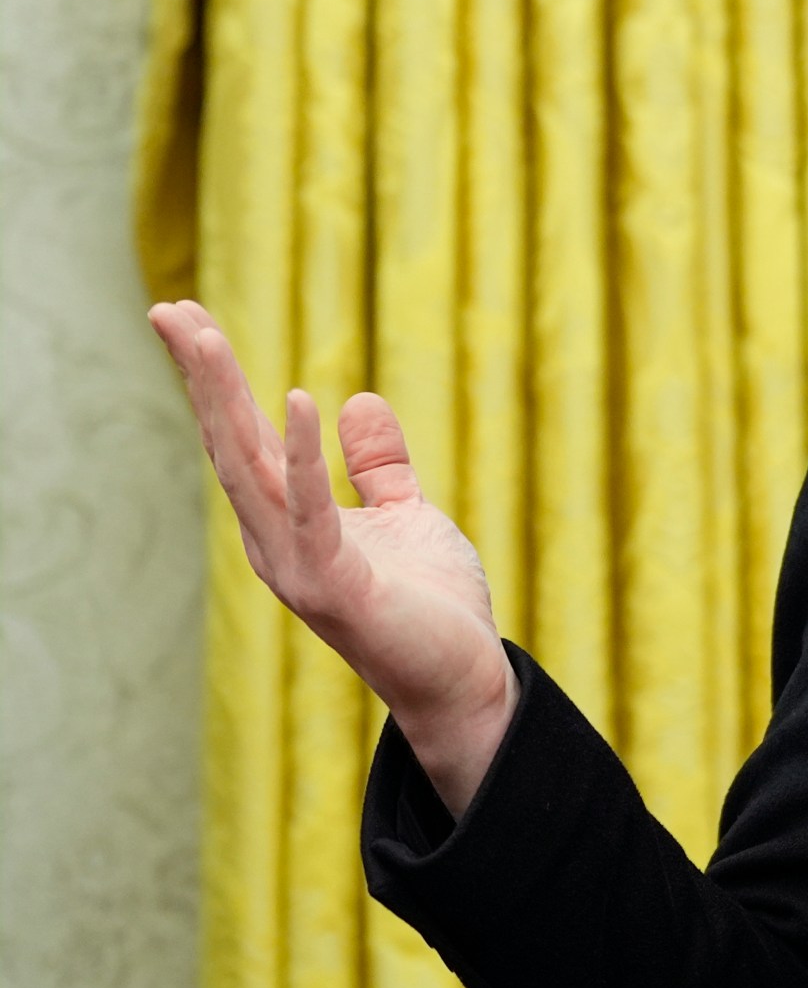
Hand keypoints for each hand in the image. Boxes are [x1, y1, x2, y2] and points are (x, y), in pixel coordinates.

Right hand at [148, 301, 517, 814]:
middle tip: (166, 308)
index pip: (243, 437)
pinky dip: (301, 455)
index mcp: (289, 521)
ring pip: (248, 469)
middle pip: (228, 443)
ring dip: (224, 401)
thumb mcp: (406, 514)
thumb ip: (379, 465)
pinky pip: (312, 509)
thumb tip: (358, 401)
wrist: (462, 679)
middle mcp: (276, 541)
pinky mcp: (334, 586)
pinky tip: (293, 399)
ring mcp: (296, 565)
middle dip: (200, 377)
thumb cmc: (430, 605)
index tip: (187, 317)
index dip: (216, 379)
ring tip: (200, 337)